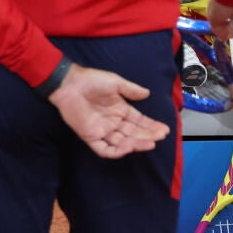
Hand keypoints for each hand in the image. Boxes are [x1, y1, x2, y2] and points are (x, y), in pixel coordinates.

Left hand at [47, 64, 169, 158]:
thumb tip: (147, 93)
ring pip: (122, 142)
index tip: (164, 130)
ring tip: (150, 143)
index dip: (151, 126)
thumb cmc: (91, 80)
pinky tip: (128, 147)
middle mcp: (113, 122)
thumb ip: (130, 90)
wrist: (69, 83)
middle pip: (133, 133)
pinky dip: (116, 151)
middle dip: (147, 136)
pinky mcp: (90, 136)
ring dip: (136, 144)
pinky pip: (104, 149)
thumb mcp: (115, 82)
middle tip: (160, 136)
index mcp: (120, 110)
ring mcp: (102, 130)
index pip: (139, 121)